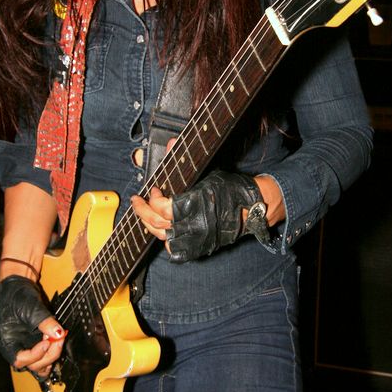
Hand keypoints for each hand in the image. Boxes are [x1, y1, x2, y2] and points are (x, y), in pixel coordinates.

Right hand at [0, 276, 65, 377]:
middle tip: (59, 338)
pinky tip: (57, 345)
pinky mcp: (32, 344)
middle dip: (48, 354)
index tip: (47, 341)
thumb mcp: (31, 307)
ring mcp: (24, 346)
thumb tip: (58, 333)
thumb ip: (45, 321)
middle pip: (31, 365)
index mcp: (5, 341)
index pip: (20, 359)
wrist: (18, 286)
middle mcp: (14, 347)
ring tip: (58, 343)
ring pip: (37, 366)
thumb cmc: (17, 296)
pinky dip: (50, 356)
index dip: (36, 354)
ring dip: (50, 358)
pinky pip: (41, 358)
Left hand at [132, 170, 268, 262]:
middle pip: (158, 224)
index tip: (155, 189)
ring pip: (163, 238)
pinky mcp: (199, 247)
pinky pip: (175, 249)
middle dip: (142, 211)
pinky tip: (162, 229)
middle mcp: (193, 225)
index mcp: (195, 206)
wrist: (253, 209)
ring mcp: (196, 239)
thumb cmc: (231, 189)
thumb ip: (185, 163)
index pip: (163, 208)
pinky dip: (166, 239)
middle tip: (138, 201)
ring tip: (145, 214)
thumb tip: (170, 143)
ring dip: (150, 225)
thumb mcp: (207, 173)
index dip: (153, 199)